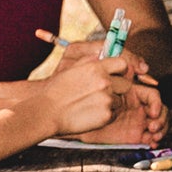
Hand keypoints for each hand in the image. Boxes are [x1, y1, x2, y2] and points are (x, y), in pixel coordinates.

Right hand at [28, 42, 161, 142]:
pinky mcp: (106, 115)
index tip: (116, 75)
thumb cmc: (56, 90)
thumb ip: (90, 61)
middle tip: (102, 93)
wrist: (46, 111)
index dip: (121, 71)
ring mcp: (106, 99)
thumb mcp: (72, 67)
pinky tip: (90, 114)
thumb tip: (103, 56)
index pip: (123, 64)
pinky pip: (113, 114)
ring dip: (110, 102)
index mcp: (96, 67)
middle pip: (126, 84)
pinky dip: (105, 115)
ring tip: (91, 104)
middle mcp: (104, 81)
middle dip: (118, 88)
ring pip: (119, 100)